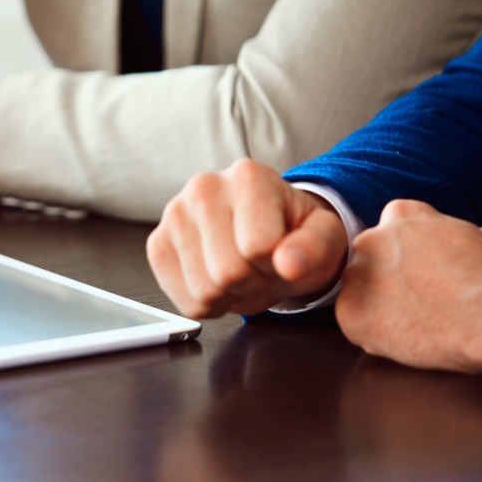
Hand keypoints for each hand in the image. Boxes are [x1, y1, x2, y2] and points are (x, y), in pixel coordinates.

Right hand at [146, 159, 348, 317]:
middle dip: (253, 284)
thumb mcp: (324, 238)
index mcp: (248, 177)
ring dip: (230, 296)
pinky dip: (207, 304)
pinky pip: (185, 302)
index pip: (257, 247)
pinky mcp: (157, 244)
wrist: (265, 234)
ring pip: (204, 291)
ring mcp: (173, 215)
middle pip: (228, 273)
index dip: (277, 265)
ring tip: (240, 272)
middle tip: (261, 268)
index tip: (281, 253)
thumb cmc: (293, 234)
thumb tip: (288, 264)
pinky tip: (217, 280)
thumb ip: (315, 249)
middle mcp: (202, 187)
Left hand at [337, 200, 481, 376]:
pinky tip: (404, 337)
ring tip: (415, 321)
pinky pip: (355, 324)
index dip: (408, 250)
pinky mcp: (348, 312)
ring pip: (359, 292)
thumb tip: (471, 240)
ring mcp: (355, 276)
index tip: (423, 268)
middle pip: (370, 259)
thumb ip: (459, 237)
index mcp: (403, 216)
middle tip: (416, 300)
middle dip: (386, 278)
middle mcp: (371, 240)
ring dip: (378, 306)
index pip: (393, 226)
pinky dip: (373, 333)